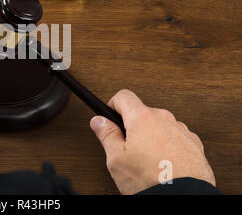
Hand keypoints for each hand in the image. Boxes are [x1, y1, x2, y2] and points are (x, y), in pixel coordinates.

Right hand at [89, 89, 214, 194]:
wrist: (183, 198)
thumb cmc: (151, 181)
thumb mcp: (117, 159)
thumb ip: (106, 135)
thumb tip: (99, 121)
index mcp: (143, 118)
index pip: (123, 96)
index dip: (112, 105)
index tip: (109, 117)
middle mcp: (165, 119)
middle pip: (142, 113)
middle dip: (132, 126)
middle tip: (126, 148)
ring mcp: (182, 131)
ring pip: (159, 126)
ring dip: (151, 137)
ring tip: (146, 161)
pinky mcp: (194, 144)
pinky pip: (175, 138)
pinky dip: (167, 147)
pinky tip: (162, 164)